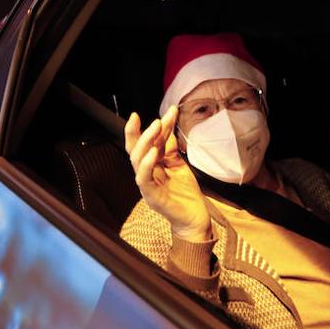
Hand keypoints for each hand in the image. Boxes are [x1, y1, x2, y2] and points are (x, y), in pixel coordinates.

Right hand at [125, 108, 209, 239]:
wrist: (194, 217)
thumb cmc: (184, 192)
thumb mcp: (178, 163)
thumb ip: (171, 146)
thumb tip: (170, 121)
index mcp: (151, 165)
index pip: (147, 142)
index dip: (152, 127)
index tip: (162, 111)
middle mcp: (145, 173)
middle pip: (135, 150)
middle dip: (139, 132)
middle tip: (156, 119)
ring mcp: (146, 185)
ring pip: (137, 160)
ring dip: (146, 141)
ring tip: (156, 127)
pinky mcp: (151, 196)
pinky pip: (143, 179)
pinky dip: (147, 164)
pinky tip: (154, 152)